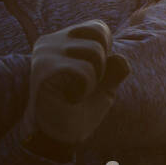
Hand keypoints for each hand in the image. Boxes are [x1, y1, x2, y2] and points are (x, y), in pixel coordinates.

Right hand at [19, 19, 130, 152]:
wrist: (58, 136)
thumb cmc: (80, 108)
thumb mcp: (105, 84)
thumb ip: (115, 68)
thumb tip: (120, 59)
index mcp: (61, 40)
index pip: (99, 28)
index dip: (106, 52)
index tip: (90, 74)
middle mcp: (50, 42)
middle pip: (99, 38)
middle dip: (102, 66)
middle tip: (83, 85)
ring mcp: (45, 54)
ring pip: (95, 54)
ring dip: (93, 80)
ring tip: (74, 92)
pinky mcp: (44, 68)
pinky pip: (84, 71)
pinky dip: (85, 89)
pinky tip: (68, 98)